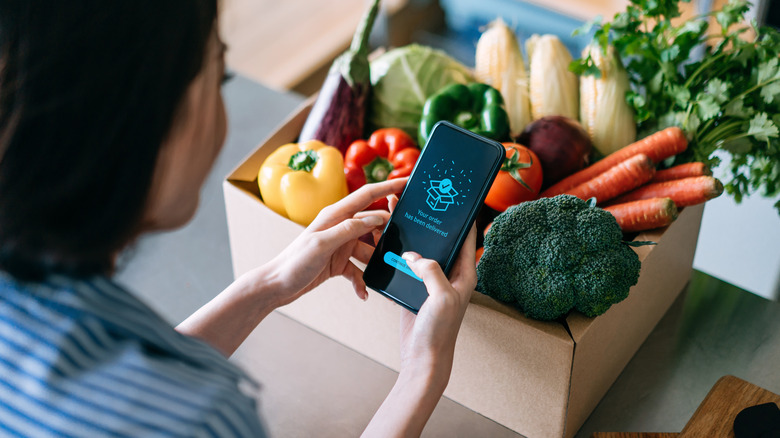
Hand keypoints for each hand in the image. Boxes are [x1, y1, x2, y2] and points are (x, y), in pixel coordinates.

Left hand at [265, 178, 406, 306]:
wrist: (276, 286)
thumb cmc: (294, 262)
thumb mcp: (323, 244)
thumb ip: (350, 229)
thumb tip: (377, 218)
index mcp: (335, 215)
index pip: (367, 195)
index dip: (388, 187)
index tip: (407, 182)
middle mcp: (340, 227)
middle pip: (373, 224)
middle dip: (388, 235)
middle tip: (403, 245)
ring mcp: (341, 245)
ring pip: (369, 250)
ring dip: (377, 263)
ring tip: (385, 273)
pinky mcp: (339, 263)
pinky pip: (359, 270)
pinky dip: (362, 281)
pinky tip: (364, 293)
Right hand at [388, 195, 477, 382]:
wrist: (423, 358)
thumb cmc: (440, 331)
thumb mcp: (442, 297)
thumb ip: (431, 271)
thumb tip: (414, 256)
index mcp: (464, 272)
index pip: (466, 236)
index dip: (462, 216)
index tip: (454, 195)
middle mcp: (450, 273)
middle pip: (439, 239)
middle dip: (428, 219)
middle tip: (415, 198)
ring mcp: (432, 281)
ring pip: (420, 250)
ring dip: (408, 235)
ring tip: (394, 213)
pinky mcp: (415, 288)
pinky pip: (406, 265)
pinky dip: (397, 253)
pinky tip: (385, 240)